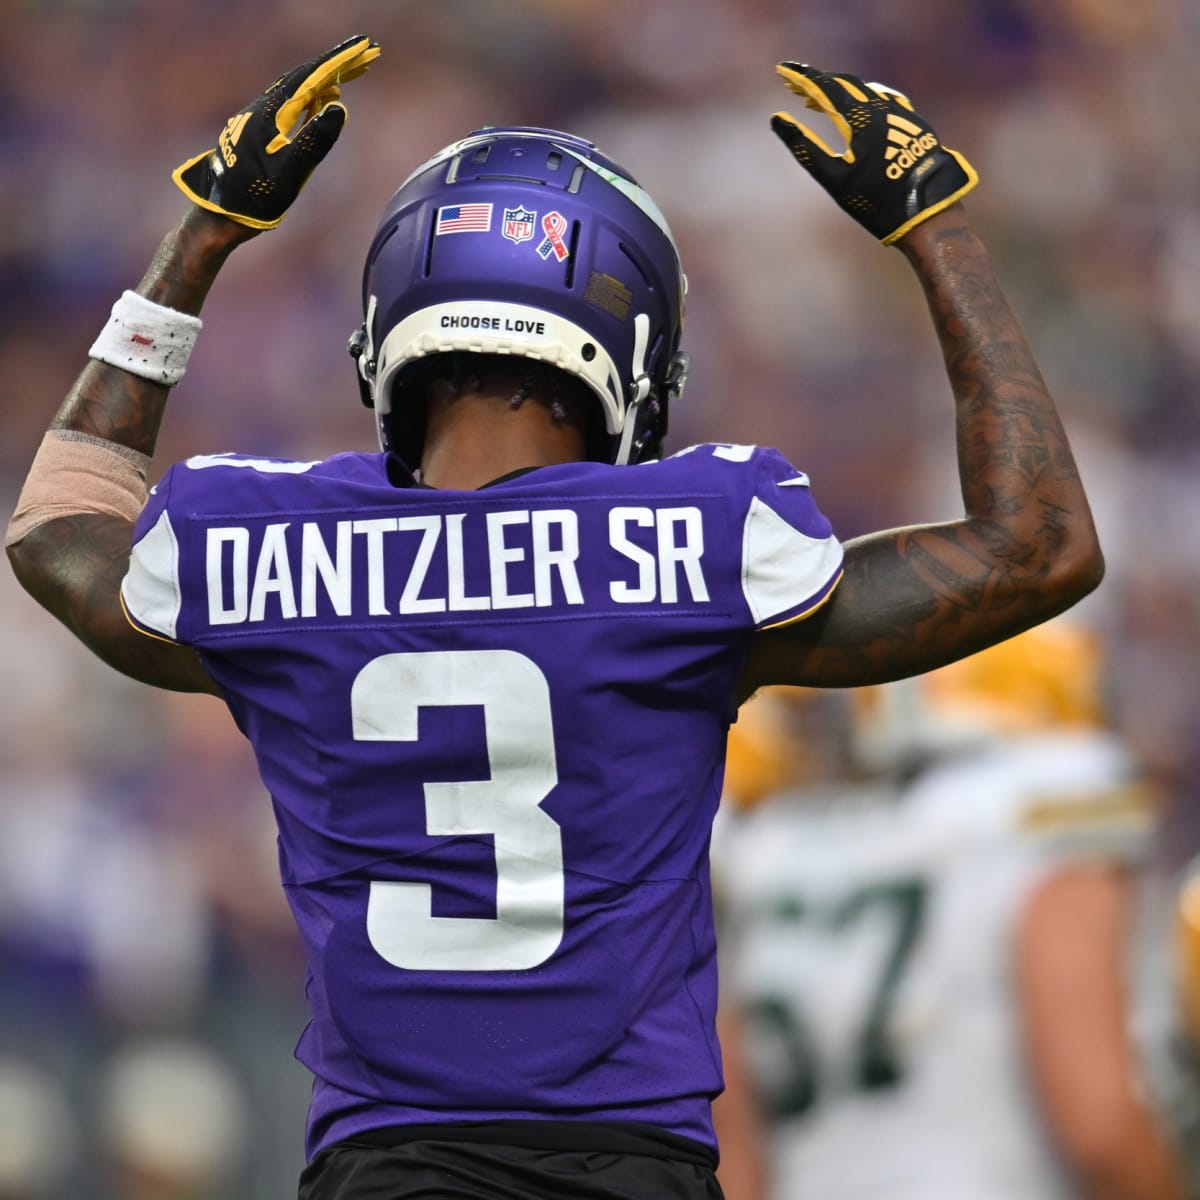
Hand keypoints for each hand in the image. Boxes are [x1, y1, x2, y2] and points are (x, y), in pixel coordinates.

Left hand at [172, 35, 380, 229]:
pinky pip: (291, 104)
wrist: (221, 211)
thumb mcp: (290, 172)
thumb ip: (315, 140)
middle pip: (305, 78)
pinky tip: (322, 100)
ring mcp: (262, 119)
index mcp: (272, 113)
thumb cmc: (255, 196)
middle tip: (364, 57)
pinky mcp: (261, 131)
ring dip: (325, 80)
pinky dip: (312, 97)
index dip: (338, 63)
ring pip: (298, 89)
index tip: (362, 50)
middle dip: (336, 66)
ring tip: (350, 75)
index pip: (310, 79)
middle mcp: (265, 109)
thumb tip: (339, 108)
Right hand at [771, 63, 976, 244]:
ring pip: (866, 90)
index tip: (783, 71)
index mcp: (860, 117)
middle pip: (846, 84)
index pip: (825, 87)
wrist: (927, 209)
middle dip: (819, 83)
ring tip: (820, 102)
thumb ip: (804, 147)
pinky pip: (884, 100)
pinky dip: (863, 99)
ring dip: (840, 92)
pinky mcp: (914, 123)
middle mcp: (882, 106)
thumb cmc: (874, 199)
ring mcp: (901, 113)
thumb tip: (778, 120)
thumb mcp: (833, 177)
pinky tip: (859, 108)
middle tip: (797, 87)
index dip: (802, 78)